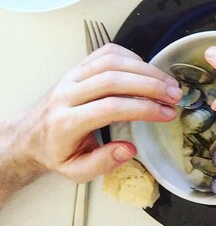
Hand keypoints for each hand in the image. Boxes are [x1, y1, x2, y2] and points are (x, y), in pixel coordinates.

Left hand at [12, 45, 179, 182]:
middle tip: (175, 96)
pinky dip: (132, 58)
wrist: (30, 135)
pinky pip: (107, 53)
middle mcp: (66, 95)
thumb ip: (103, 163)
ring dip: (146, 70)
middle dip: (151, 86)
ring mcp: (71, 77)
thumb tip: (129, 148)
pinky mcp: (78, 67)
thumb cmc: (57, 153)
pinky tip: (147, 71)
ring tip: (168, 83)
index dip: (143, 108)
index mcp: (65, 123)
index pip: (110, 108)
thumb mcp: (76, 172)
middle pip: (113, 80)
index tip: (167, 114)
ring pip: (112, 62)